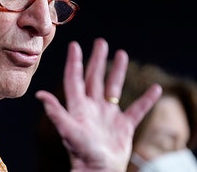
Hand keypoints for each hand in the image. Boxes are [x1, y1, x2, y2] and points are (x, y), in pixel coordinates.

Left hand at [36, 38, 161, 171]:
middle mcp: (92, 108)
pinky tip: (156, 89)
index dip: (74, 62)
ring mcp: (108, 116)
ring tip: (122, 54)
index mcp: (79, 107)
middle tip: (101, 42)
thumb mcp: (68, 130)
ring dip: (118, 71)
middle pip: (95, 78)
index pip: (75, 79)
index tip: (74, 45)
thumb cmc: (82, 154)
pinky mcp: (123, 127)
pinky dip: (147, 99)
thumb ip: (56, 112)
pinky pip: (137, 109)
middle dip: (97, 60)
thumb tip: (39, 95)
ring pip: (113, 88)